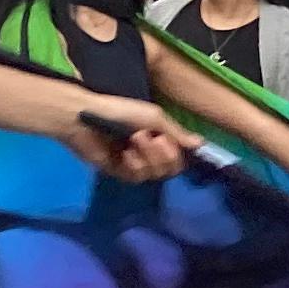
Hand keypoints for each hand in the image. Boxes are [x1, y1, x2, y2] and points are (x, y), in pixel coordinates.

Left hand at [73, 98, 195, 181]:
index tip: (166, 139)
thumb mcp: (153, 116)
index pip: (180, 157)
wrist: (88, 116)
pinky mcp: (119, 172)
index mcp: (160, 138)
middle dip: (162, 155)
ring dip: (147, 157)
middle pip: (170, 169)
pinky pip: (137, 178)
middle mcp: (150, 153)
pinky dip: (134, 165)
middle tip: (146, 136)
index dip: (177, 153)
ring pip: (155, 174)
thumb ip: (176, 132)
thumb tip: (201, 143)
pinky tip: (125, 155)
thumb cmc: (121, 110)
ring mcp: (134, 164)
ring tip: (133, 139)